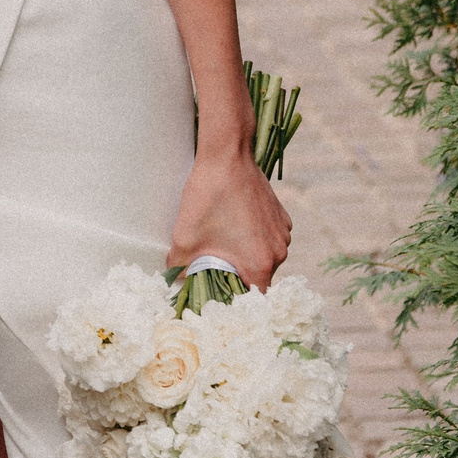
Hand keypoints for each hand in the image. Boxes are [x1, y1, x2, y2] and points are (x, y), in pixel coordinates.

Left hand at [167, 142, 291, 291]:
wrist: (227, 156)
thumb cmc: (208, 197)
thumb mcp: (185, 237)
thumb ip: (178, 268)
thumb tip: (174, 283)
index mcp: (260, 263)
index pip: (253, 299)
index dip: (236, 300)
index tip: (220, 293)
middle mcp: (279, 252)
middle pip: (259, 278)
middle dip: (237, 275)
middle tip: (215, 266)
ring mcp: (283, 233)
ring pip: (264, 257)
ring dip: (246, 255)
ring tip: (223, 243)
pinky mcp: (281, 217)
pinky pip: (269, 238)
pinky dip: (254, 238)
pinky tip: (234, 225)